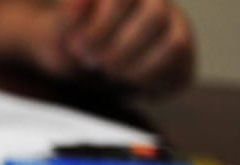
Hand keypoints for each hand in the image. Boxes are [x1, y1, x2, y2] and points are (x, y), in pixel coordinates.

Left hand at [0, 0, 194, 96]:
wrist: (80, 65)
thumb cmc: (69, 42)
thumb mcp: (58, 30)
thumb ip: (68, 14)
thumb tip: (77, 0)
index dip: (102, 24)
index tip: (77, 46)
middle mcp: (153, 1)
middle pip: (154, 13)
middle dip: (118, 44)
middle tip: (91, 62)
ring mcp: (172, 25)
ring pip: (174, 40)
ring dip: (136, 62)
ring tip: (108, 71)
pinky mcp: (179, 52)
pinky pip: (180, 64)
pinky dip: (151, 76)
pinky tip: (126, 80)